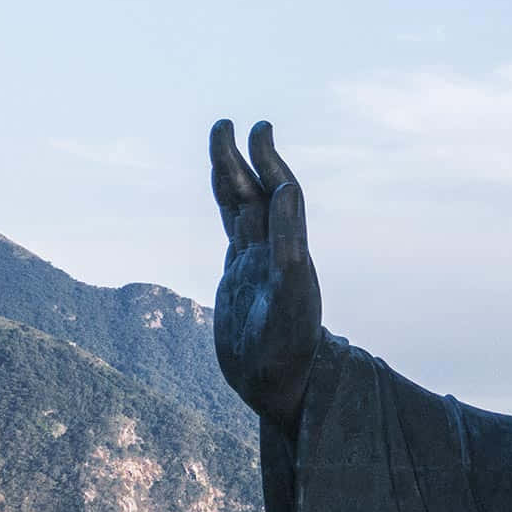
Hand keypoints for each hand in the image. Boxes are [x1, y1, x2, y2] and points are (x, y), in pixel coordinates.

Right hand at [210, 120, 321, 433]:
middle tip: (228, 123)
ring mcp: (253, 264)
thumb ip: (290, 242)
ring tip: (220, 144)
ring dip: (231, 176)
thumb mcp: (290, 296)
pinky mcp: (238, 281)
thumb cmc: (289, 349)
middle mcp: (272, 250)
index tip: (259, 127)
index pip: (278, 193)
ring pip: (239, 208)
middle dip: (241, 159)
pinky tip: (226, 194)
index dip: (268, 160)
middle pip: (253, 193)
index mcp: (286, 249)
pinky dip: (227, 208)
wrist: (281, 388)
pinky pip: (232, 232)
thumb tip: (287, 188)